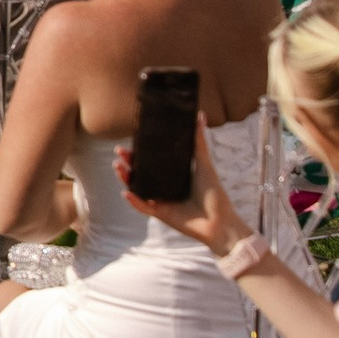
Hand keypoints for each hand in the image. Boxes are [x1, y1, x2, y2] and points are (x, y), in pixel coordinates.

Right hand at [122, 127, 241, 252]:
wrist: (220, 221)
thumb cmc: (214, 193)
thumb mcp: (204, 164)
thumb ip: (199, 142)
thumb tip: (200, 116)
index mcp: (173, 175)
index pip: (151, 161)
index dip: (140, 152)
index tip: (132, 141)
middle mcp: (164, 187)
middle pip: (140, 173)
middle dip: (128, 163)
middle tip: (120, 151)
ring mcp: (160, 201)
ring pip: (137, 188)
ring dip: (125, 178)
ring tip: (118, 167)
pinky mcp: (160, 214)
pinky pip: (142, 207)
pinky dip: (133, 201)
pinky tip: (126, 192)